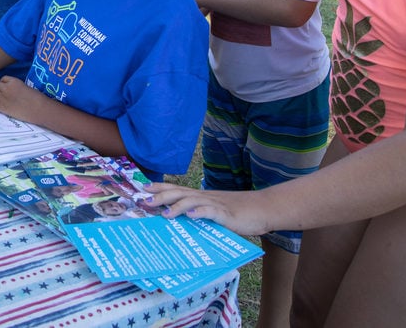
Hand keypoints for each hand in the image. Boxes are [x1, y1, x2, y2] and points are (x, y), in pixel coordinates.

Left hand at [0, 75, 46, 120]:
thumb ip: (18, 87)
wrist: (39, 108)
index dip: (2, 83)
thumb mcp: (26, 88)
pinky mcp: (2, 106)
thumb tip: (14, 91)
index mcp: (14, 81)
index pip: (3, 79)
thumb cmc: (37, 98)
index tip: (2, 86)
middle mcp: (6, 88)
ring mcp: (3, 97)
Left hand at [143, 183, 268, 235]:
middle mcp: (205, 197)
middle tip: (146, 201)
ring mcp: (215, 204)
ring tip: (165, 213)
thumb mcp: (213, 211)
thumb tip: (180, 219)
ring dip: (177, 206)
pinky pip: (211, 212)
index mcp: (200, 196)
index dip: (160, 187)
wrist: (261, 208)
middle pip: (179, 193)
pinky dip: (201, 213)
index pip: (176, 188)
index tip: (143, 188)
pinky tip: (192, 216)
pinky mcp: (226, 214)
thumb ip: (198, 213)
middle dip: (161, 196)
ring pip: (192, 201)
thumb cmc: (236, 211)